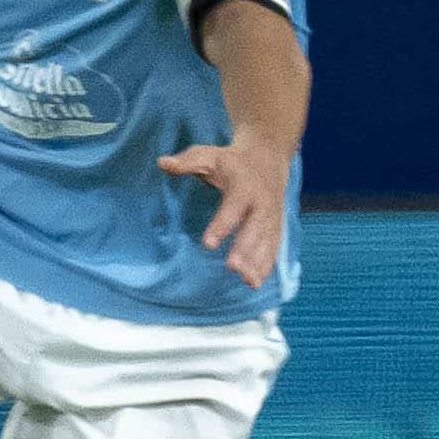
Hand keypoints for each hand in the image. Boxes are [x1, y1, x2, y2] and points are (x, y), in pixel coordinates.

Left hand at [157, 140, 290, 288]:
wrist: (269, 158)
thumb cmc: (231, 161)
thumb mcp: (208, 155)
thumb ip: (187, 161)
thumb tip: (162, 163)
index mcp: (244, 186)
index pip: (233, 208)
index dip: (222, 225)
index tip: (208, 244)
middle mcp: (262, 204)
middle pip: (254, 229)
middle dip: (245, 249)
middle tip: (232, 268)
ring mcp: (272, 217)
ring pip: (266, 242)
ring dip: (258, 263)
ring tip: (247, 282)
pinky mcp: (276, 227)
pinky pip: (274, 248)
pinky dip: (267, 265)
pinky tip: (255, 283)